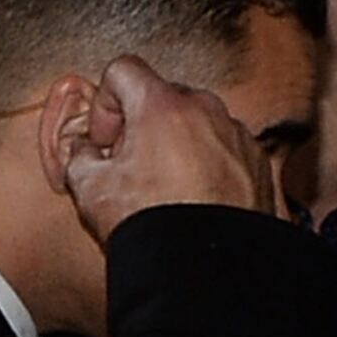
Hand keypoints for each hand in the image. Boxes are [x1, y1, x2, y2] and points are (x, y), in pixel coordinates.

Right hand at [55, 54, 280, 239]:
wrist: (205, 267)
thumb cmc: (152, 224)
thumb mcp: (91, 191)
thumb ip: (78, 157)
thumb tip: (83, 150)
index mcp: (161, 106)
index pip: (123, 69)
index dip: (105, 103)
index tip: (106, 141)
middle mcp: (205, 109)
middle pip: (163, 96)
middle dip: (142, 125)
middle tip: (129, 168)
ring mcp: (236, 133)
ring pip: (197, 122)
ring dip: (177, 144)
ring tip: (164, 188)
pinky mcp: (257, 160)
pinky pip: (225, 147)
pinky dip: (208, 164)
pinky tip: (195, 200)